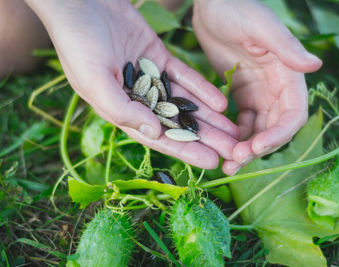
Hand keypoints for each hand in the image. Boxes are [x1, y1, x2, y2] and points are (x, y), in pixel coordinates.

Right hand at [26, 0, 238, 168]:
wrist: (79, 3)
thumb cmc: (77, 43)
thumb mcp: (94, 80)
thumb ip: (122, 109)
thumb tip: (154, 132)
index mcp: (121, 110)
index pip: (159, 137)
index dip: (186, 151)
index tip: (211, 162)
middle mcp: (138, 99)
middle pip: (177, 124)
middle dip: (205, 138)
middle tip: (232, 150)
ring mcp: (151, 78)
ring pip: (186, 102)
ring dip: (209, 117)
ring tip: (234, 130)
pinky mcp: (159, 58)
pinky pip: (185, 76)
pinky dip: (202, 89)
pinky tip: (221, 102)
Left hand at [193, 0, 321, 174]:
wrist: (212, 6)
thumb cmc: (236, 8)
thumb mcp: (260, 25)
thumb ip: (285, 46)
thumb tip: (316, 65)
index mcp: (288, 74)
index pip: (292, 113)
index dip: (278, 134)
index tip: (256, 147)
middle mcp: (277, 88)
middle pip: (274, 128)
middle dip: (258, 147)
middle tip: (235, 161)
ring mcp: (258, 93)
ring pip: (257, 129)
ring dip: (245, 148)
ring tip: (226, 162)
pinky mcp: (241, 94)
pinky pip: (241, 122)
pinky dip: (234, 135)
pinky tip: (221, 144)